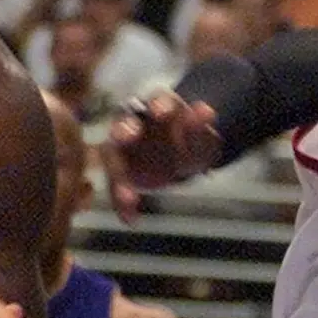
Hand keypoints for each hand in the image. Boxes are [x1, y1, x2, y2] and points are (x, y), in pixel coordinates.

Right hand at [100, 92, 219, 222]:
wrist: (182, 158)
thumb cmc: (189, 142)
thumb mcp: (202, 139)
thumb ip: (200, 128)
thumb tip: (205, 110)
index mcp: (160, 107)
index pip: (158, 100)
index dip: (160, 103)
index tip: (162, 111)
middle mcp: (135, 123)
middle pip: (124, 122)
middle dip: (124, 128)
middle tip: (127, 135)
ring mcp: (122, 148)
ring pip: (112, 155)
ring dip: (118, 175)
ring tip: (128, 198)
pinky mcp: (118, 169)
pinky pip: (115, 185)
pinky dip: (120, 202)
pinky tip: (130, 218)